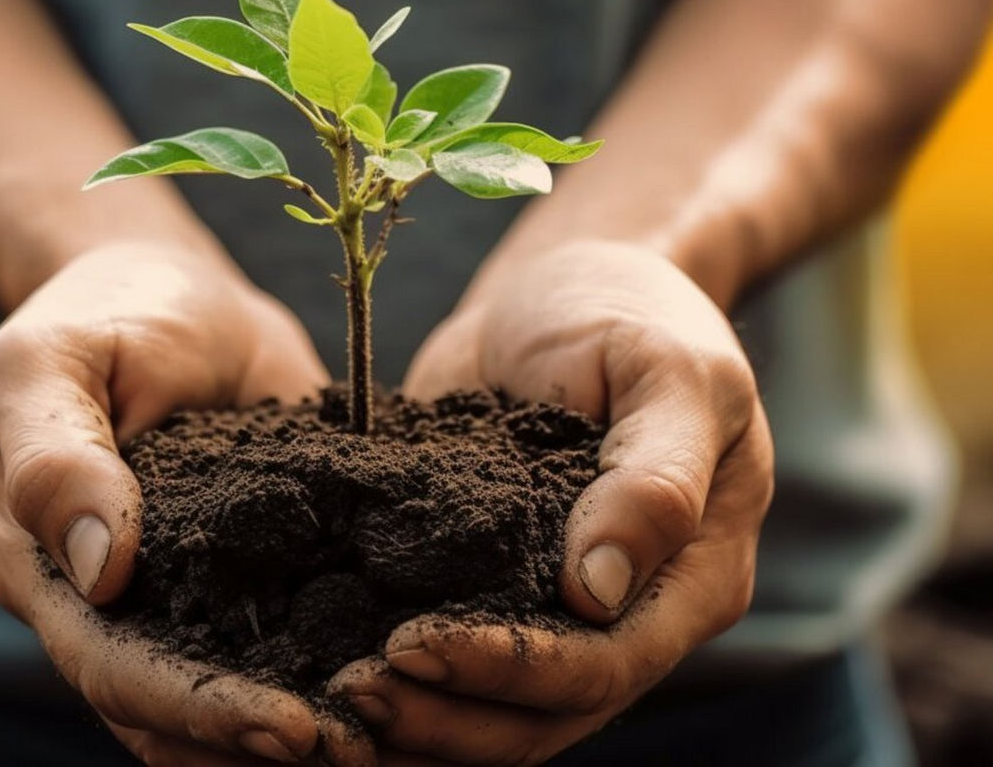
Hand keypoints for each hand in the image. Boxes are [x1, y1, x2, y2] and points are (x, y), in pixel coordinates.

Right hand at [0, 242, 371, 764]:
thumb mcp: (49, 365)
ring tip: (394, 737)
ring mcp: (192, 592)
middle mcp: (118, 605)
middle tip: (363, 750)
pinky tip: (406, 679)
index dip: (202, 710)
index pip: (118, 670)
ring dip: (308, 722)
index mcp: (50, 572)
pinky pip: (294, 631)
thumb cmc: (99, 317)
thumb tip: (102, 568)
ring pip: (238, 692)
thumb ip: (56, 457)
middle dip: (265, 740)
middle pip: (181, 710)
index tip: (292, 729)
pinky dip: (337, 663)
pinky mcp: (260, 566)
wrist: (167, 288)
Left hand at [329, 241, 773, 764]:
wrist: (560, 291)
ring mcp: (550, 609)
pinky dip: (395, 676)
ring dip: (415, 720)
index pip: (603, 666)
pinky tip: (322, 668)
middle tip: (349, 693)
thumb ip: (654, 478)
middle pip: (539, 715)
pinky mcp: (482, 584)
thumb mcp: (668, 373)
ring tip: (328, 697)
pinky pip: (447, 654)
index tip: (413, 648)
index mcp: (690, 580)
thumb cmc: (632, 315)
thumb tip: (598, 592)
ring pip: (490, 710)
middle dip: (445, 716)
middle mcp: (624, 617)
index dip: (509, 674)